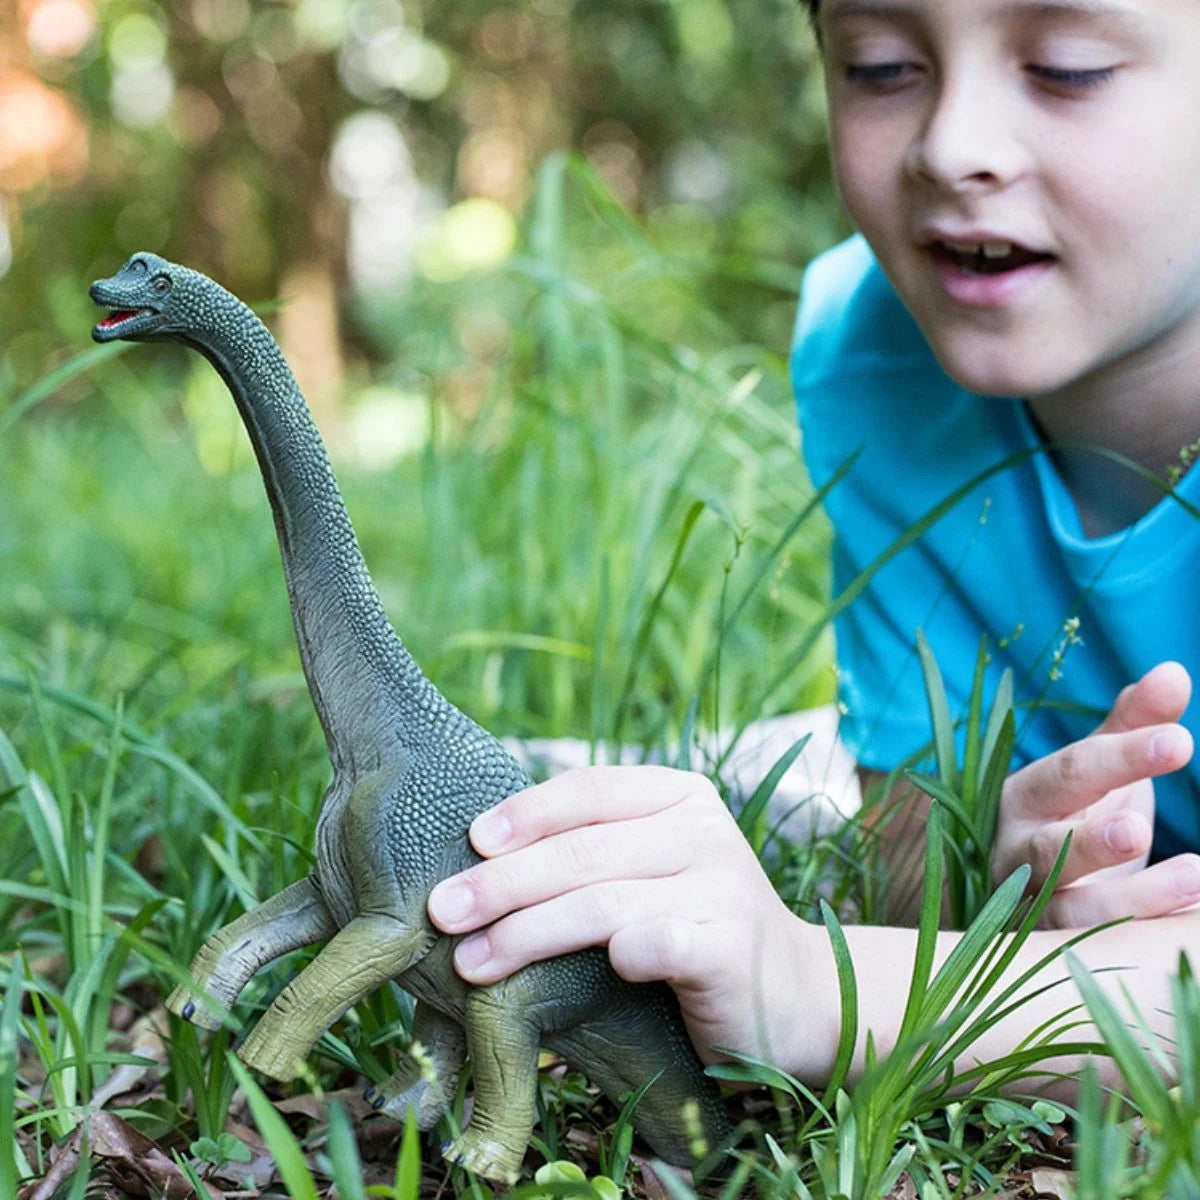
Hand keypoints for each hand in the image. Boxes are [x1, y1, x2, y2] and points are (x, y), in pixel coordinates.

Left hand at [426, 766, 826, 1071]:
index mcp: (680, 795)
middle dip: (502, 882)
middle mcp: (704, 829)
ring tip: (470, 960)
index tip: (470, 842)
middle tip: (443, 911)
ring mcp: (721, 885)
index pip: (589, 788)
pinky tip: (586, 970)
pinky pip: (658, 942)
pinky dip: (619, 953)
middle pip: (583, 849)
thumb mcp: (650, 869)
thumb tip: (479, 852)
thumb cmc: (695, 926)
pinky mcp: (731, 946)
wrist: (794, 994)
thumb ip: (591, 849)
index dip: (525, 812)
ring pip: (602, 901)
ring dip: (525, 932)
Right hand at [993, 662, 1199, 926]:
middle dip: (1094, 840)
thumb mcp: (1094, 770)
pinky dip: (1145, 935)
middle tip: (1139, 829)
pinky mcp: (1046, 951)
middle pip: (1049, 846)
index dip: (1121, 758)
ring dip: (1132, 899)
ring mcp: (1028, 907)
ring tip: (1196, 878)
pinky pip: (1094, 950)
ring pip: (1069, 910)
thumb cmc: (1067, 813)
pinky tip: (1193, 917)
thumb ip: (1131, 725)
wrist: (1010, 886)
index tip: (1179, 740)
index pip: (1070, 772)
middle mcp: (1015, 853)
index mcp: (1026, 797)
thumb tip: (1175, 670)